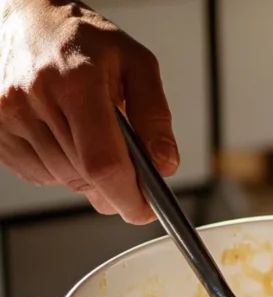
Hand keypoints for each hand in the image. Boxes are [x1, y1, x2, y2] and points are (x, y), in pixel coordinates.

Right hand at [0, 0, 177, 223]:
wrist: (29, 19)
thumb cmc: (85, 40)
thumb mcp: (137, 65)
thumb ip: (155, 116)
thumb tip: (164, 164)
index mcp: (77, 83)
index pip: (104, 162)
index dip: (127, 196)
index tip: (144, 209)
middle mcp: (36, 99)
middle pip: (84, 176)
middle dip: (114, 186)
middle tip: (129, 171)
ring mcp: (9, 115)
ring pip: (63, 179)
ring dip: (88, 175)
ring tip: (92, 135)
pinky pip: (39, 174)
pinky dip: (61, 168)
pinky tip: (67, 137)